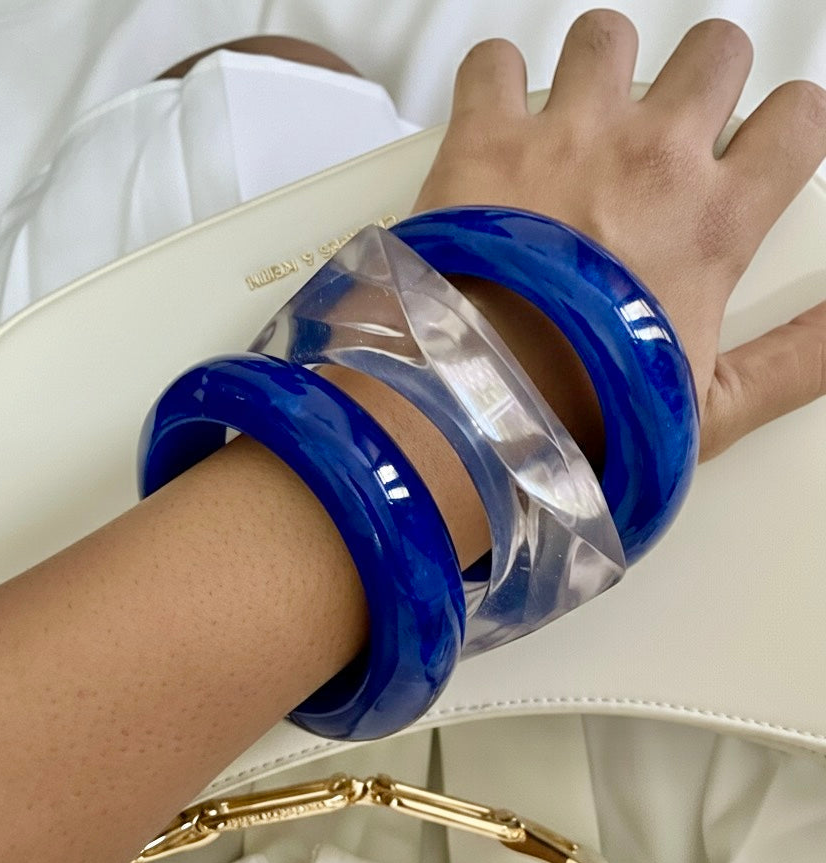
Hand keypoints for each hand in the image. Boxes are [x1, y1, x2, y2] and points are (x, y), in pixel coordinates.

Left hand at [414, 11, 825, 459]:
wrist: (480, 403)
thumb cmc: (584, 413)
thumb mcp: (713, 406)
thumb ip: (797, 361)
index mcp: (713, 220)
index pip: (797, 120)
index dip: (785, 127)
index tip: (759, 148)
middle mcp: (649, 159)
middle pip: (713, 52)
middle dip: (698, 82)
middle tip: (664, 137)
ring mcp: (566, 139)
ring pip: (608, 37)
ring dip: (600, 69)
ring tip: (580, 124)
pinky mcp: (485, 141)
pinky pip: (495, 63)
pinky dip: (497, 83)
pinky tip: (499, 121)